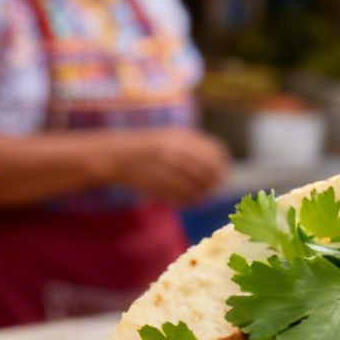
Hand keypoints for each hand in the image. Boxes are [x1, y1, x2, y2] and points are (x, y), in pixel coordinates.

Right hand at [112, 127, 229, 204]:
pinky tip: (190, 201)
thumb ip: (197, 149)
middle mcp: (174, 152)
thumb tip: (221, 169)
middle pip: (208, 173)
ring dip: (202, 195)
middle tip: (212, 187)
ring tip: (201, 196)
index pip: (215, 154)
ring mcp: (164, 169)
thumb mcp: (174, 137)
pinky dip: (189, 202)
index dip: (220, 165)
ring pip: (197, 189)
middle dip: (213, 182)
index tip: (219, 172)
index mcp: (181, 138)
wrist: (118, 154)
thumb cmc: (151, 146)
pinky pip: (181, 198)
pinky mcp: (156, 186)